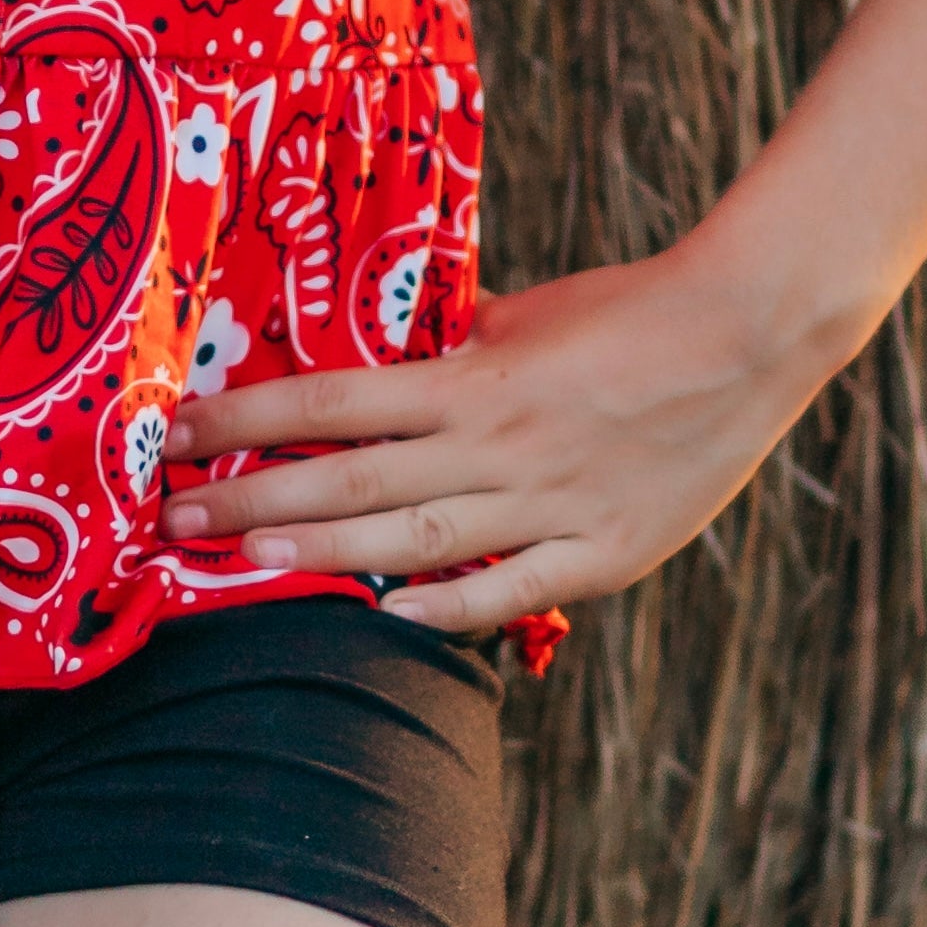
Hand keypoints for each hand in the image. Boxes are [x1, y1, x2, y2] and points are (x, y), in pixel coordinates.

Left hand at [159, 250, 835, 635]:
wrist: (752, 330)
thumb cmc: (631, 309)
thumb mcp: (525, 312)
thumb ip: (454, 349)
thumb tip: (391, 361)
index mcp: (474, 376)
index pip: (334, 398)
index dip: (251, 419)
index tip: (181, 435)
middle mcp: (499, 443)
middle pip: (355, 477)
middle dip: (257, 500)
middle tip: (174, 522)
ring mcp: (553, 503)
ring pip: (417, 540)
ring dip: (327, 555)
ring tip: (248, 564)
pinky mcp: (609, 550)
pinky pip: (516, 587)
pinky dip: (453, 608)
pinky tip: (393, 618)